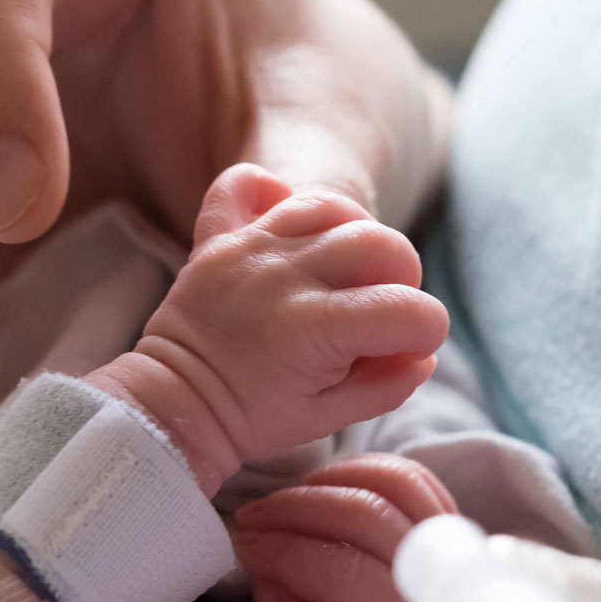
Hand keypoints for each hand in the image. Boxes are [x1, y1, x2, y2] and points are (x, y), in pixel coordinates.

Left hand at [88, 164, 447, 491]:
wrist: (175, 403)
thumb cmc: (252, 415)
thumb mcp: (328, 419)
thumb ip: (386, 385)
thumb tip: (422, 351)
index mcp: (314, 328)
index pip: (408, 309)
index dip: (426, 329)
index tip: (409, 346)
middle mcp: (283, 277)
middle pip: (379, 242)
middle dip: (401, 276)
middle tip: (379, 307)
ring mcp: (249, 250)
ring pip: (328, 204)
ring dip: (353, 232)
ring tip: (343, 270)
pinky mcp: (219, 237)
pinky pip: (243, 183)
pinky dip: (270, 192)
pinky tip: (285, 224)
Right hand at [232, 454, 454, 601]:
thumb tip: (263, 571)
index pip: (334, 567)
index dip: (278, 548)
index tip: (241, 545)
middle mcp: (434, 580)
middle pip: (362, 512)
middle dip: (294, 506)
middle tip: (251, 517)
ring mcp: (451, 550)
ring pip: (394, 482)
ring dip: (331, 480)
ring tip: (289, 500)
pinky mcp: (455, 533)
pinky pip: (416, 481)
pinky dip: (369, 472)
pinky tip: (332, 489)